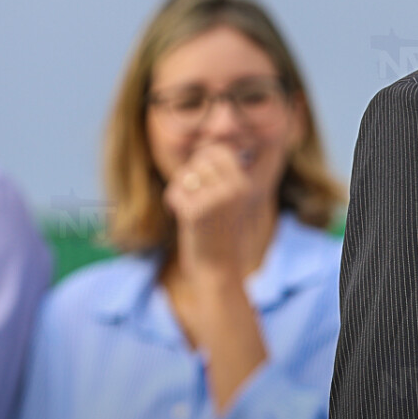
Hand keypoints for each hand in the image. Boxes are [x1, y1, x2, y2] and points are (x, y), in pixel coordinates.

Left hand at [164, 142, 264, 282]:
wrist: (219, 270)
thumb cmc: (222, 234)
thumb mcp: (231, 201)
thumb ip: (221, 177)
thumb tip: (206, 149)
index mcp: (245, 185)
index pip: (220, 151)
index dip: (205, 160)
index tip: (201, 179)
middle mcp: (234, 190)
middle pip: (200, 160)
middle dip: (190, 173)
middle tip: (191, 192)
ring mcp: (215, 200)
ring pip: (185, 175)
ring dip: (180, 187)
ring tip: (186, 203)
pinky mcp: (195, 213)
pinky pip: (174, 192)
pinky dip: (172, 201)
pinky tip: (178, 214)